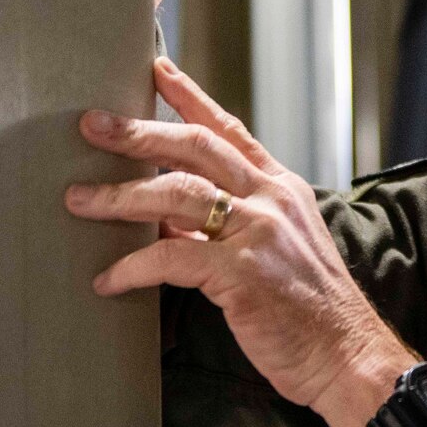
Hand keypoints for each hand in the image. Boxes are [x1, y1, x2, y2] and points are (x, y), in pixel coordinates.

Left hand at [65, 57, 415, 426]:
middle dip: (138, 133)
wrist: (347, 356)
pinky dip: (133, 266)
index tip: (157, 70)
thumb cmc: (309, 311)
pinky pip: (171, 257)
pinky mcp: (243, 273)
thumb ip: (226, 225)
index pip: (229, 129)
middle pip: (194, 148)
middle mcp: (271, 199)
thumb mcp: (274, 250)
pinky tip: (108, 279)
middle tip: (93, 125)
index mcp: (280, 188)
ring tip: (79, 199)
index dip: (190, 98)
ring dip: (120, 196)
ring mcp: (259, 232)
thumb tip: (164, 217)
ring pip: (176, 194)